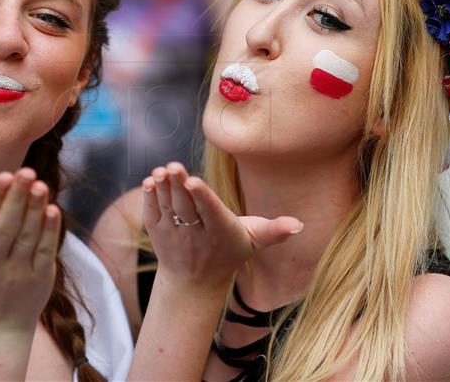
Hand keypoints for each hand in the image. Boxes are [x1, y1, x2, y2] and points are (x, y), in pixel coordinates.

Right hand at [0, 168, 60, 332]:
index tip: (5, 175)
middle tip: (28, 171)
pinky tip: (53, 210)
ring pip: (27, 236)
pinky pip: (44, 251)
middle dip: (17, 197)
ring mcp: (15, 274)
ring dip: (35, 209)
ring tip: (41, 185)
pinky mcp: (38, 280)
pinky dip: (50, 231)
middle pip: (5, 226)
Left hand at [143, 162, 302, 293]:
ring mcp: (173, 233)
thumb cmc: (229, 251)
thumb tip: (299, 225)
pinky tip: (151, 181)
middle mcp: (195, 234)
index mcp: (220, 231)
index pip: (210, 212)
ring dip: (164, 188)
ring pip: (168, 207)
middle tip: (173, 166)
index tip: (194, 181)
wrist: (194, 282)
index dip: (202, 197)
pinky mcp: (157, 232)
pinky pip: (153, 211)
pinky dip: (150, 197)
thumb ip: (274, 231)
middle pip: (186, 207)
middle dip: (179, 186)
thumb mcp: (253, 242)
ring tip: (162, 170)